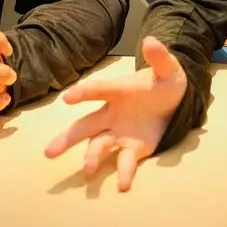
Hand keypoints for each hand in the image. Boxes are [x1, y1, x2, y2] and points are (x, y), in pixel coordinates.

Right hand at [44, 36, 186, 191]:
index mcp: (118, 91)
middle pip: (84, 126)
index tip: (68, 99)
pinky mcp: (135, 149)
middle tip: (49, 152)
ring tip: (86, 170)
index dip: (83, 93)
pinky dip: (125, 173)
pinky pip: (126, 161)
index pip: (97, 90)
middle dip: (67, 138)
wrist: (177, 102)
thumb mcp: (168, 68)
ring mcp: (120, 133)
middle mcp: (112, 114)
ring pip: (98, 146)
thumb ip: (160, 58)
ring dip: (91, 157)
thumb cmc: (165, 83)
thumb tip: (151, 40)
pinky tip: (123, 186)